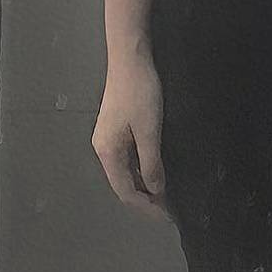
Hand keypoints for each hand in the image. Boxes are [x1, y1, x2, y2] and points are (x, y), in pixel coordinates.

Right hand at [92, 56, 171, 220]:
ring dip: (143, 182)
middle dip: (145, 198)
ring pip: (125, 170)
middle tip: (168, 207)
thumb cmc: (138, 92)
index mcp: (107, 152)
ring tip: (164, 192)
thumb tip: (156, 190)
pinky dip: (141, 167)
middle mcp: (103, 147)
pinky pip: (128, 156)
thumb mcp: (149, 130)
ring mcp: (108, 136)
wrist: (130, 57)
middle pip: (123, 183)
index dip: (146, 206)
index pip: (126, 191)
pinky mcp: (116, 126)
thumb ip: (151, 163)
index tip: (166, 214)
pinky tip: (154, 167)